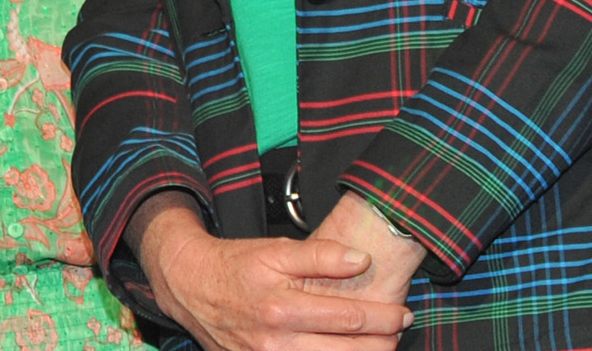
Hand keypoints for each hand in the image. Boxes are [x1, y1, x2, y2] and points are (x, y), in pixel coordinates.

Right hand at [134, 195, 412, 350]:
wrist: (189, 285)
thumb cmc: (236, 265)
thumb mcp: (273, 251)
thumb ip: (319, 255)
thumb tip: (362, 260)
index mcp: (281, 307)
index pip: (348, 317)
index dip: (383, 317)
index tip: (402, 312)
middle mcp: (276, 341)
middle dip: (383, 342)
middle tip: (399, 330)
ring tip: (380, 346)